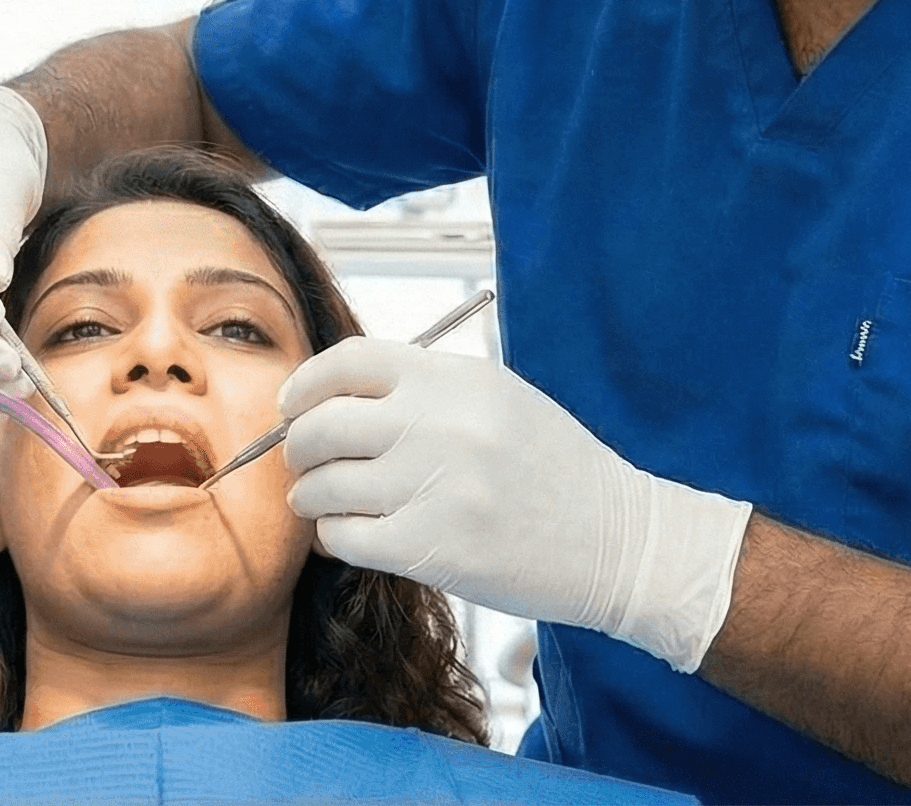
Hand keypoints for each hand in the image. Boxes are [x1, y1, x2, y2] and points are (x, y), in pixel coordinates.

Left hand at [280, 339, 751, 673]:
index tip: (292, 406)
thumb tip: (331, 395)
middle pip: (321, 426)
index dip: (305, 385)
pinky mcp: (431, 549)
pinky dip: (335, 538)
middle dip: (297, 446)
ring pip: (322, 486)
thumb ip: (422, 388)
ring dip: (310, 496)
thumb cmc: (554, 468)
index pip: (346, 363)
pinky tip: (351, 534)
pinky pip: (344, 538)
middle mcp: (438, 426)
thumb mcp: (497, 397)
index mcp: (453, 379)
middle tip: (302, 462)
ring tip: (322, 501)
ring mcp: (432, 488)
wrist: (618, 541)